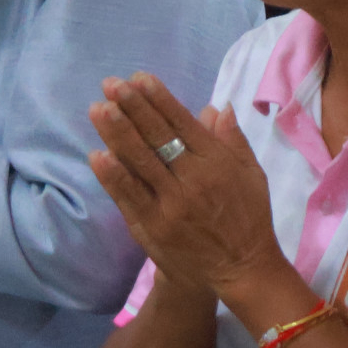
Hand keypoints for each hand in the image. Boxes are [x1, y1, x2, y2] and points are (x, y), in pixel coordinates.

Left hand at [87, 73, 284, 301]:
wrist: (242, 270)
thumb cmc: (248, 217)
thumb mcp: (251, 174)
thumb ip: (232, 140)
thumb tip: (216, 106)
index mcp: (217, 162)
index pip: (183, 124)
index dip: (159, 99)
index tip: (138, 78)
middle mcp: (193, 179)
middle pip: (158, 138)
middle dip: (133, 108)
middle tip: (110, 84)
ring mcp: (171, 204)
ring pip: (140, 163)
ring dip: (116, 134)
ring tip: (98, 108)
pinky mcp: (154, 227)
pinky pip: (130, 196)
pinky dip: (112, 176)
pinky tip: (96, 155)